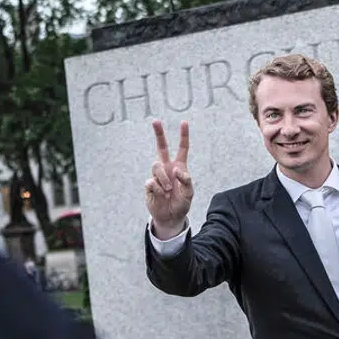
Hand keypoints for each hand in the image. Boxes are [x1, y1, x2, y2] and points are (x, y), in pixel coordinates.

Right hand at [145, 120, 193, 238]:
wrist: (171, 217)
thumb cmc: (182, 203)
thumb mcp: (189, 193)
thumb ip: (186, 180)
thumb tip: (176, 169)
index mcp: (179, 166)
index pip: (182, 148)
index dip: (183, 136)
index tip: (184, 122)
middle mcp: (167, 168)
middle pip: (161, 147)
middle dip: (159, 133)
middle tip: (155, 120)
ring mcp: (157, 176)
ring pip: (156, 166)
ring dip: (163, 178)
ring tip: (167, 190)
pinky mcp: (149, 185)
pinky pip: (151, 181)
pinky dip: (157, 189)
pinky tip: (161, 195)